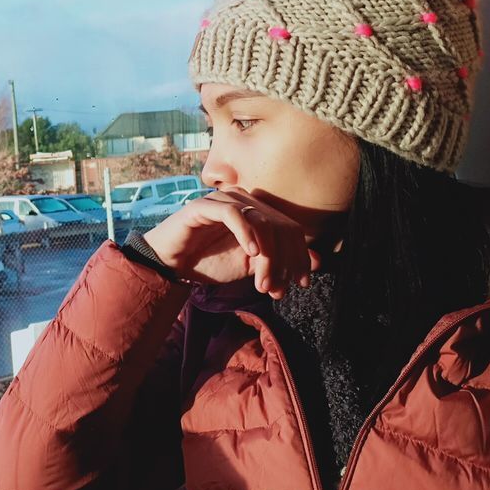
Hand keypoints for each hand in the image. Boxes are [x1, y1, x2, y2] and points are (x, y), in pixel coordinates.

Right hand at [141, 187, 321, 298]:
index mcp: (258, 212)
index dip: (300, 256)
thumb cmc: (209, 262)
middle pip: (280, 226)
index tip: (301, 283)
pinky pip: (234, 214)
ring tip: (262, 283)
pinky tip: (251, 254)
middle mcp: (244, 200)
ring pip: (261, 221)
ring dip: (267, 256)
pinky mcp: (204, 205)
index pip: (291, 229)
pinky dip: (247, 234)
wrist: (170, 265)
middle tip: (277, 290)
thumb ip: (280, 262)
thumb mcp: (251, 267)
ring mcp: (224, 200)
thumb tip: (319, 263)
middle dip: (284, 261)